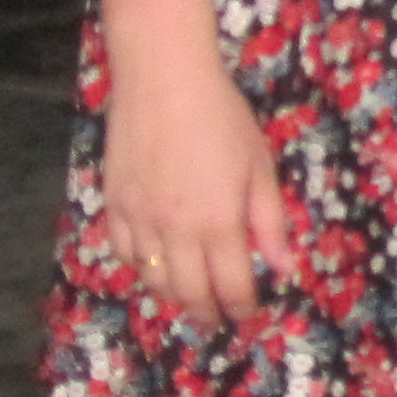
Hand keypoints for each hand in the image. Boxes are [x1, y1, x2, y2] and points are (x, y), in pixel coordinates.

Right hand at [98, 42, 296, 327]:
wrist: (163, 78)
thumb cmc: (221, 116)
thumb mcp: (259, 166)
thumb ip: (270, 222)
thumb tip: (283, 268)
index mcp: (219, 224)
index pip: (232, 288)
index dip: (243, 308)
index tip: (249, 314)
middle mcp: (176, 232)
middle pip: (189, 295)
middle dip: (208, 314)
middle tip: (218, 318)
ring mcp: (139, 220)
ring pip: (153, 280)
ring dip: (173, 296)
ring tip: (188, 297)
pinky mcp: (113, 205)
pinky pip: (123, 253)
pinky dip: (140, 267)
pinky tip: (153, 263)